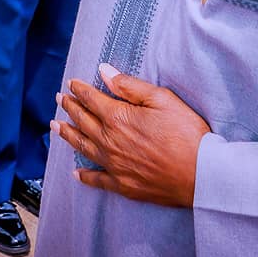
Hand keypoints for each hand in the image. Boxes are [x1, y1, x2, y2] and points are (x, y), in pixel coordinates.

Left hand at [52, 64, 210, 208]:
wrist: (202, 175)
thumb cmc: (187, 134)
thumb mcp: (162, 99)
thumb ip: (130, 86)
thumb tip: (104, 71)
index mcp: (118, 117)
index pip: (91, 99)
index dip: (79, 90)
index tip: (71, 83)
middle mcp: (110, 141)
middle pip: (83, 121)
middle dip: (69, 107)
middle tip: (59, 99)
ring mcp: (114, 165)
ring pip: (83, 147)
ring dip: (67, 135)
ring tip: (55, 127)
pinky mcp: (123, 185)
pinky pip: (97, 180)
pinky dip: (84, 176)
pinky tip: (76, 173)